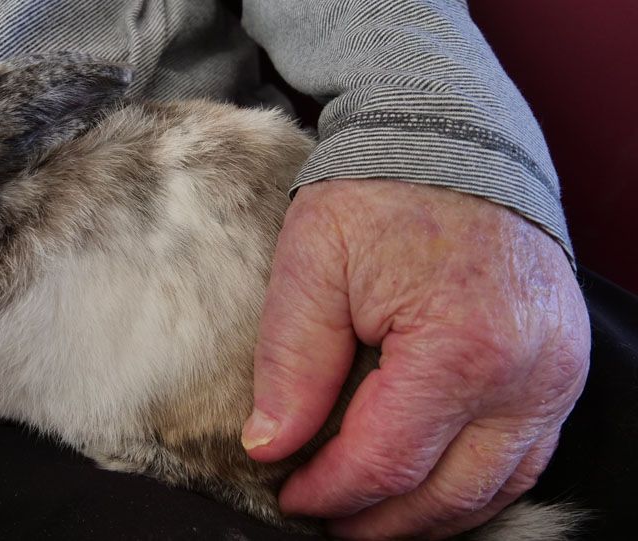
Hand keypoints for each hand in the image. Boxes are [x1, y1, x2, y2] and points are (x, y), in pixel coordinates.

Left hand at [242, 180, 589, 538]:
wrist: (452, 138)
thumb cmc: (380, 192)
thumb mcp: (314, 265)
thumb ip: (293, 364)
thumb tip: (272, 447)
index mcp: (461, 347)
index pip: (385, 461)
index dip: (330, 491)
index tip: (288, 494)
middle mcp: (527, 375)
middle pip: (446, 493)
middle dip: (377, 521)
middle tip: (323, 519)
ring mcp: (556, 376)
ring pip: (491, 488)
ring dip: (426, 515)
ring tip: (368, 516)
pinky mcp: (562, 370)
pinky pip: (523, 458)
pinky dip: (471, 486)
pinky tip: (426, 488)